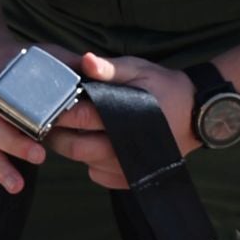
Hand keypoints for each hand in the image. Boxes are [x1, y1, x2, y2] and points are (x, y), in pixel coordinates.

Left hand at [45, 51, 196, 186]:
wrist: (197, 115)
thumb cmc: (165, 88)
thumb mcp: (140, 70)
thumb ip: (110, 68)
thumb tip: (84, 61)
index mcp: (123, 116)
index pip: (79, 117)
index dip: (57, 112)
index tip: (43, 105)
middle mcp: (123, 147)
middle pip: (75, 148)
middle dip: (57, 135)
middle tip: (49, 122)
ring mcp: (128, 166)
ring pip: (84, 163)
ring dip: (74, 148)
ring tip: (72, 130)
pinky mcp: (131, 178)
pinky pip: (98, 176)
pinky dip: (91, 163)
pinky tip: (96, 145)